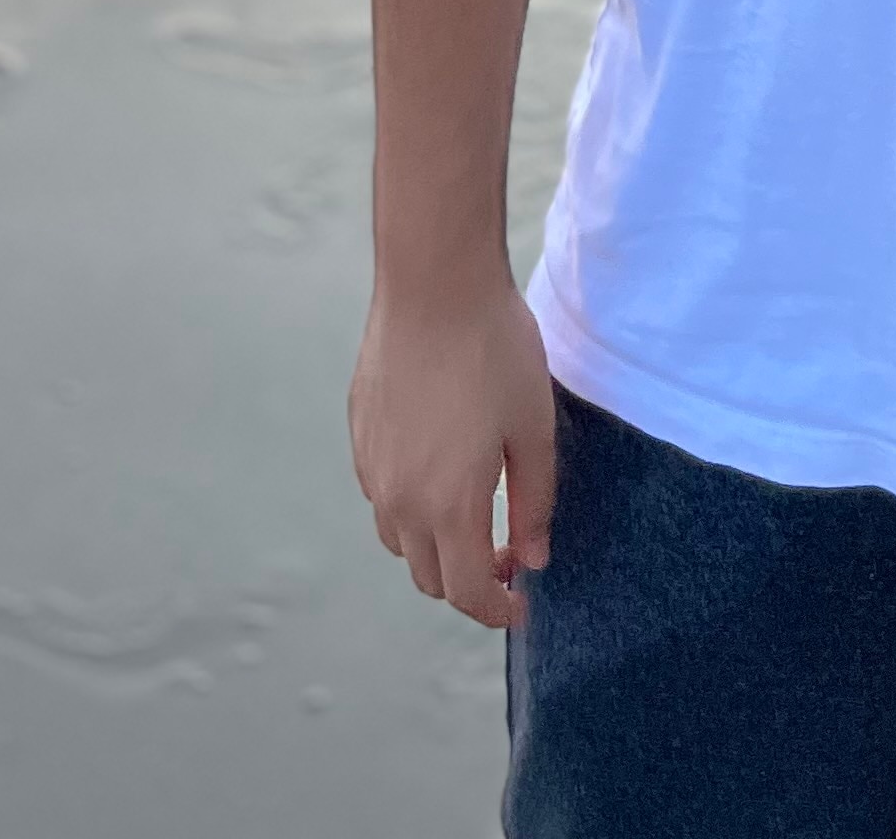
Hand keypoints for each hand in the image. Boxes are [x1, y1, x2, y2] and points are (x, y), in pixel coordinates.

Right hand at [349, 271, 558, 625]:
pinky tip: (442, 468)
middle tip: (509, 554)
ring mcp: (373, 468)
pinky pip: (382, 496)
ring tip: (476, 515)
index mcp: (448, 505)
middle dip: (470, 582)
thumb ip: (535, 503)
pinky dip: (411, 507)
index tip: (521, 605)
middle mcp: (400, 499)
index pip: (466, 592)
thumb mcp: (534, 428)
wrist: (434, 283)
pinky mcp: (360, 436)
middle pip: (430, 577)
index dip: (496, 611)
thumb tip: (532, 558)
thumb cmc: (494, 349)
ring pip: (400, 541)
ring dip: (436, 547)